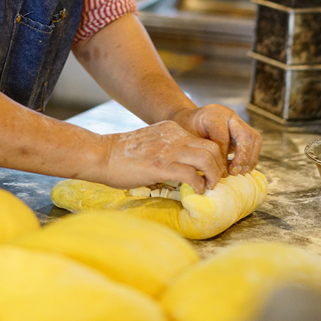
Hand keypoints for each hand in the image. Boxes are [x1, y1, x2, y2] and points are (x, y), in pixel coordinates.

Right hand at [89, 120, 226, 193]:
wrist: (102, 154)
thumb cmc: (123, 154)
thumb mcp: (151, 142)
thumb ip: (167, 148)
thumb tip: (182, 167)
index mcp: (171, 129)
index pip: (204, 140)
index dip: (213, 157)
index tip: (212, 171)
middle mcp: (173, 136)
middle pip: (211, 147)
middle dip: (218, 166)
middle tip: (215, 180)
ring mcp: (168, 150)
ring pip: (206, 158)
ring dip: (213, 175)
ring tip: (209, 186)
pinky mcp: (161, 165)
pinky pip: (191, 174)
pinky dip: (198, 184)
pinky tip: (196, 191)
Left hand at [169, 105, 261, 176]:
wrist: (189, 119)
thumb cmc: (186, 128)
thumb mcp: (188, 138)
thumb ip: (202, 151)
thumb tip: (218, 173)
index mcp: (213, 114)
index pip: (223, 137)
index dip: (223, 157)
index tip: (219, 172)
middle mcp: (229, 115)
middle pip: (246, 134)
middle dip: (243, 157)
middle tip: (235, 172)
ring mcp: (238, 121)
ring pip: (254, 138)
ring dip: (250, 158)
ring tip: (241, 172)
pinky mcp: (243, 129)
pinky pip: (254, 142)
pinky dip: (251, 157)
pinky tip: (242, 168)